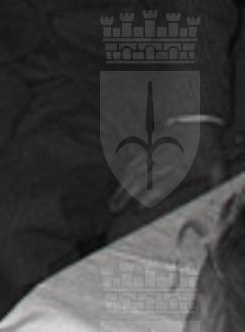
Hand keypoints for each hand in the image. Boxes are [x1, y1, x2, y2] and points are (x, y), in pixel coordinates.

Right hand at [111, 131, 225, 219]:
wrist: (198, 121)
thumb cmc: (208, 147)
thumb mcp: (217, 165)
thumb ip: (215, 181)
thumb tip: (218, 195)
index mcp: (181, 169)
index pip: (161, 186)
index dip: (149, 198)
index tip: (138, 209)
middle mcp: (164, 162)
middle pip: (141, 181)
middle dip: (126, 196)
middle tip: (114, 209)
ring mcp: (154, 154)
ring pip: (134, 172)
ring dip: (121, 188)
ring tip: (113, 202)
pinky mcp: (149, 147)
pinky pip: (134, 161)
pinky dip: (126, 173)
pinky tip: (121, 183)